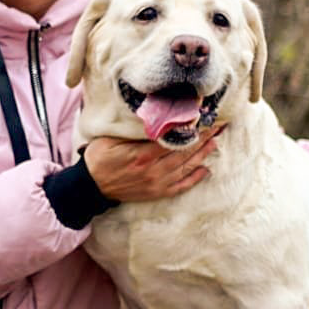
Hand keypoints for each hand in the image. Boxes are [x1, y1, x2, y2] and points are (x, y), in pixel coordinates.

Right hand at [83, 127, 220, 202]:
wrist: (91, 186)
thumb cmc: (99, 158)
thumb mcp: (111, 138)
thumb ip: (133, 131)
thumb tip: (154, 117)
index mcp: (142, 155)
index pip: (173, 139)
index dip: (190, 128)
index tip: (201, 116)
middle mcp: (153, 170)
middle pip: (184, 152)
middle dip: (202, 138)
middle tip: (217, 125)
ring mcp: (157, 183)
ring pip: (186, 168)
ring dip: (203, 154)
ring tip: (215, 141)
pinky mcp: (157, 193)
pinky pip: (181, 186)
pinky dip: (194, 178)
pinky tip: (206, 170)